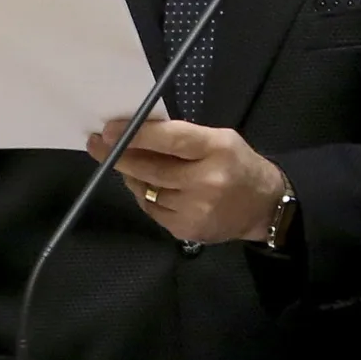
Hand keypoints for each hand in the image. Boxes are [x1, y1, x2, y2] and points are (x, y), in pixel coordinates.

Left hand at [88, 114, 285, 243]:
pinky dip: (144, 195)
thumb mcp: (219, 139)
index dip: (136, 134)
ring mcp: (196, 209)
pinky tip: (147, 185)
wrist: (263, 206)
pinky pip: (152, 209)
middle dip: (119, 155)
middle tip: (97, 145)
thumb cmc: (237, 164)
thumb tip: (136, 132)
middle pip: (151, 168)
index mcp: (217, 149)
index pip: (170, 139)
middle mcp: (206, 181)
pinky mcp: (186, 230)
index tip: (109, 129)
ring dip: (131, 175)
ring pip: (146, 190)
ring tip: (124, 163)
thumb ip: (182, 136)